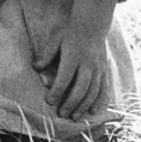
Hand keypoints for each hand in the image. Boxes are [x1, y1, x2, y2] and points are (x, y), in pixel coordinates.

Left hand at [38, 0, 122, 120]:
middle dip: (71, 103)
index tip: (50, 101)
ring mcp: (99, 68)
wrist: (92, 24)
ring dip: (84, 105)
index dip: (57, 90)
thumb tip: (35, 68)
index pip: (65, 77)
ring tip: (75, 117)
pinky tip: (93, 111)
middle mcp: (88, 64)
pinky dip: (100, 101)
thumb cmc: (70, 32)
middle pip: (80, 88)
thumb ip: (47, 55)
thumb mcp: (56, 39)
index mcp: (73, 56)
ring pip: (93, 91)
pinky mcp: (105, 70)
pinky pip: (104, 88)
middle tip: (62, 114)